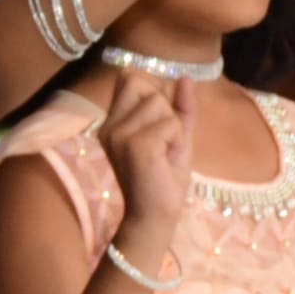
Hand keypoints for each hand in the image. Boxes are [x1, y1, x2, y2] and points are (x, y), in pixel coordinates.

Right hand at [100, 75, 189, 246]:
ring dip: (173, 128)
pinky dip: (177, 140)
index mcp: (112, 122)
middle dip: (163, 109)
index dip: (152, 92)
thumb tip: (185, 78)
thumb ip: (180, 107)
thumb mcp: (176, 136)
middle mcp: (109, 125)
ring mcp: (119, 135)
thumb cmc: (164, 179)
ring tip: (164, 153)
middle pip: (143, 84)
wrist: (156, 216)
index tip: (156, 125)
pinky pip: (170, 123)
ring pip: (159, 103)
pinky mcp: (135, 145)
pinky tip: (165, 159)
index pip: (129, 77)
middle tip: (163, 141)